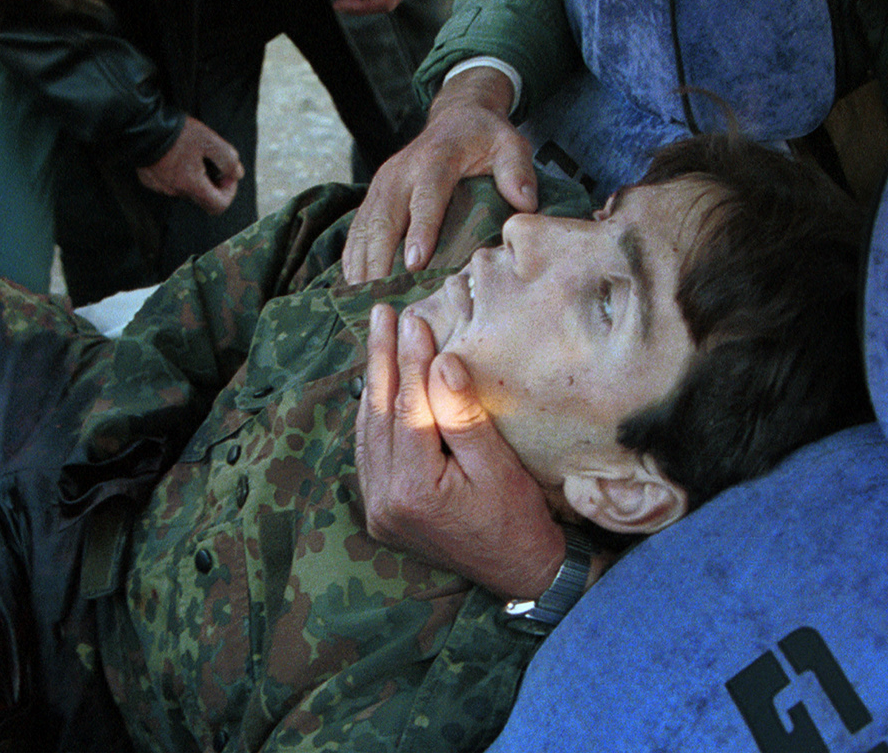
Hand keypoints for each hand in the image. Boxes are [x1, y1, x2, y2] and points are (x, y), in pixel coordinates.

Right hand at [135, 115, 243, 214]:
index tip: (227, 173)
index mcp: (192, 185)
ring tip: (192, 153)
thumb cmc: (178, 134)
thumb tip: (237, 173)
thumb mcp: (210, 141)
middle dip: (213, 182)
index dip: (230, 191)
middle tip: (211, 160)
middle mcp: (175, 191)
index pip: (219, 205)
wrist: (143, 127)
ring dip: (195, 177)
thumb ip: (227, 159)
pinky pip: (170, 182)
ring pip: (186, 189)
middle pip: (203, 198)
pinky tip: (176, 154)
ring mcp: (161, 187)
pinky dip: (178, 173)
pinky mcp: (150, 180)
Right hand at [341, 67, 536, 282]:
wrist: (456, 117)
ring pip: (365, 227)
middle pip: (384, 218)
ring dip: (362, 264)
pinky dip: (353, 257)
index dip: (420, 230)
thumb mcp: (510, 145)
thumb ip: (517, 171)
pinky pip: (358, 229)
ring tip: (364, 302)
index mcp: (436, 161)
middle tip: (382, 298)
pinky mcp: (373, 194)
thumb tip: (525, 203)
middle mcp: (401, 172)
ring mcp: (382, 184)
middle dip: (380, 260)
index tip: (414, 264)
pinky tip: (354, 286)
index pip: (426, 198)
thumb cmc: (485, 138)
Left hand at [355, 304, 563, 599]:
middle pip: (379, 414)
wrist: (519, 574)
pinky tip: (376, 388)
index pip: (408, 407)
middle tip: (380, 314)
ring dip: (373, 383)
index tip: (412, 318)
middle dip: (381, 359)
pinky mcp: (381, 512)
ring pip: (368, 431)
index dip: (409, 359)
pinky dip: (372, 417)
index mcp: (414, 488)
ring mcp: (378, 509)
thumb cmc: (518, 519)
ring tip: (377, 339)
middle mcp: (385, 500)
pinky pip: (369, 453)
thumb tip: (441, 363)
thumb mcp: (498, 466)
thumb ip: (463, 415)